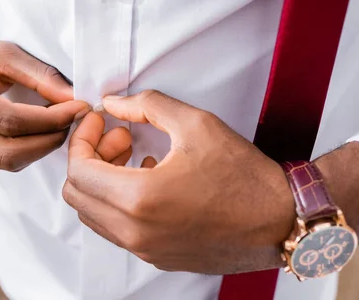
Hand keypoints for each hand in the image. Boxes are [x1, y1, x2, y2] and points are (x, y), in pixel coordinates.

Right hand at [0, 2, 88, 170]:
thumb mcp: (2, 52)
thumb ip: (40, 75)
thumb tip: (73, 98)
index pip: (9, 120)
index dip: (49, 119)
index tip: (78, 109)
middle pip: (6, 151)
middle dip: (48, 140)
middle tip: (71, 124)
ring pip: (3, 162)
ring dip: (37, 148)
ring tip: (55, 127)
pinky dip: (21, 151)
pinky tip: (32, 134)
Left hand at [63, 90, 295, 273]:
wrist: (281, 220)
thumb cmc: (245, 176)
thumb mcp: (195, 124)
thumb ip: (146, 106)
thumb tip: (113, 103)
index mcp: (140, 199)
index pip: (78, 170)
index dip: (82, 138)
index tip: (98, 122)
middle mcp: (136, 232)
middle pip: (77, 195)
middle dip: (89, 158)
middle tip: (119, 138)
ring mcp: (145, 249)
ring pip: (94, 214)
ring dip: (103, 181)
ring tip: (135, 156)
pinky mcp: (158, 256)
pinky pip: (118, 229)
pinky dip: (119, 202)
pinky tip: (150, 179)